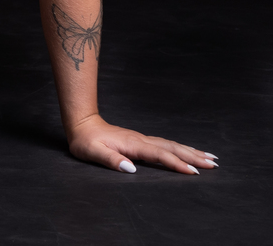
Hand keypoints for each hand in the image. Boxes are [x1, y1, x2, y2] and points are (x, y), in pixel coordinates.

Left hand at [67, 114, 218, 174]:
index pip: (159, 155)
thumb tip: (130, 168)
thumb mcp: (92, 152)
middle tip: (214, 164)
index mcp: (133, 144)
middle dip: (193, 156)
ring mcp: (142, 139)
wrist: (82, 124)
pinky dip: (180, 148)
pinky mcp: (141, 140)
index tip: (193, 172)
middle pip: (172, 148)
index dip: (176, 164)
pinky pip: (166, 144)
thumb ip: (111, 159)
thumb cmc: (85, 140)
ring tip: (210, 158)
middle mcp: (141, 140)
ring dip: (191, 151)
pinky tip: (188, 151)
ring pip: (171, 145)